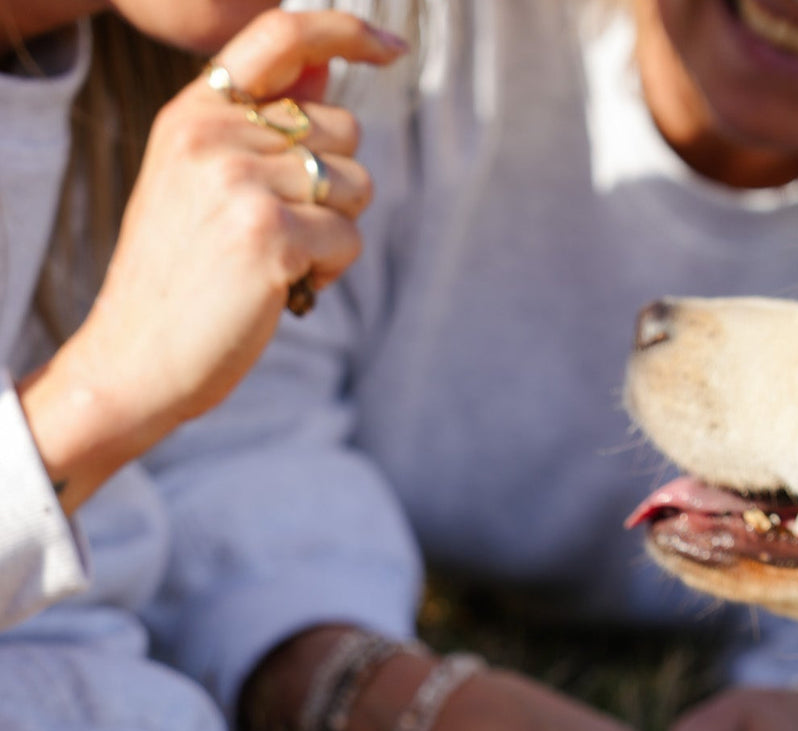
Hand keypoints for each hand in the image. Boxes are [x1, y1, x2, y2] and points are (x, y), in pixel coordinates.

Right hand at [18, 9, 405, 509]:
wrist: (134, 357)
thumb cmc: (179, 278)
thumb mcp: (202, 182)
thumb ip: (262, 123)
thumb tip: (328, 66)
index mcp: (195, 111)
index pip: (280, 34)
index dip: (344, 32)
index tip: (389, 46)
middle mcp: (216, 134)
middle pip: (342, 128)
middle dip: (334, 185)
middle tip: (283, 232)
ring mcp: (242, 183)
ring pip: (354, 184)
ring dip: (335, 231)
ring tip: (277, 262)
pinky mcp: (270, 237)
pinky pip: (348, 237)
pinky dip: (330, 270)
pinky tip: (284, 288)